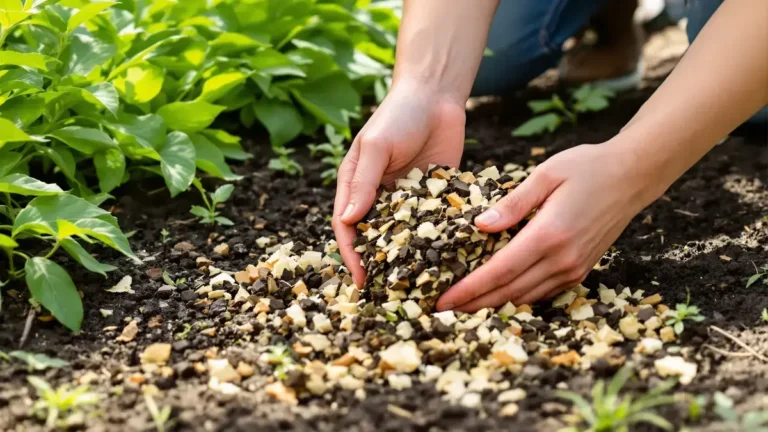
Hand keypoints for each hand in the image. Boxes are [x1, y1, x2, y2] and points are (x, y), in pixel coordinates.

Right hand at [333, 80, 464, 287]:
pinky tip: (447, 261)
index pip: (347, 227)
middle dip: (379, 264)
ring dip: (408, 259)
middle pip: (375, 237)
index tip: (362, 280)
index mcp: (356, 186)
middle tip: (389, 293)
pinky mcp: (436, 196)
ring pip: (405, 236)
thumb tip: (347, 221)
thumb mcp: (376, 147)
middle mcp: (379, 197)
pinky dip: (437, 241)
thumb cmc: (398, 116)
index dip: (351, 255)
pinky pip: (434, 223)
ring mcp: (408, 199)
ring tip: (418, 286)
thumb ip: (363, 183)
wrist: (436, 96)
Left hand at [436, 141, 662, 311]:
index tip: (442, 299)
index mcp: (549, 234)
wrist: (632, 176)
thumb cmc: (586, 167)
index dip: (469, 289)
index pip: (500, 271)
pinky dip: (516, 298)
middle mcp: (562, 258)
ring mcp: (573, 268)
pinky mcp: (580, 271)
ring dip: (492, 305)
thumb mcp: (546, 174)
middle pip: (508, 292)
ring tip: (462, 307)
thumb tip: (479, 225)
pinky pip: (542, 293)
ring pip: (525, 298)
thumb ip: (512, 202)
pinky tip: (496, 297)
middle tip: (441, 310)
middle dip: (472, 304)